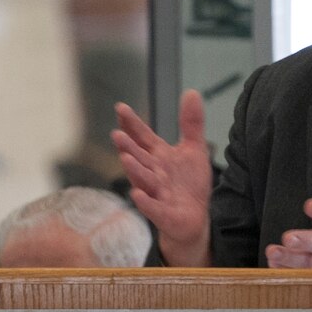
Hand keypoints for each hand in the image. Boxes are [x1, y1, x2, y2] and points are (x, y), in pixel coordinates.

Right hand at [112, 90, 212, 265]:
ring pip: (143, 181)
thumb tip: (191, 92)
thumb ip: (191, 123)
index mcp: (159, 157)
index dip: (132, 124)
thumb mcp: (193, 150)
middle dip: (128, 147)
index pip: (143, 137)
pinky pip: (153, 208)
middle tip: (117, 135)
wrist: (194, 219)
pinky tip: (137, 195)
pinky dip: (145, 203)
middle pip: (139, 158)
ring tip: (126, 158)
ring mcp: (156, 194)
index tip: (121, 108)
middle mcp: (153, 174)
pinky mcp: (164, 214)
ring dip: (134, 170)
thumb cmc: (188, 185)